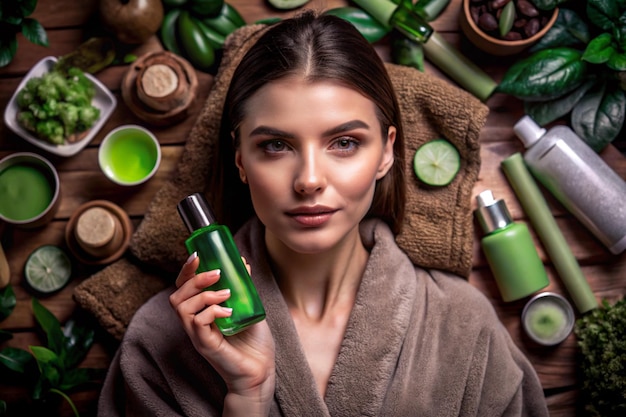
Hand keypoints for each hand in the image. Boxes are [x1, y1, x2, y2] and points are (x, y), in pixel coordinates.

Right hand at [170, 253, 274, 412]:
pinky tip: (229, 311)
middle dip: (193, 279)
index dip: (186, 271)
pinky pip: (197, 323)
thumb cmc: (254, 342)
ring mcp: (198, 335)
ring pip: (182, 308)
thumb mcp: (248, 307)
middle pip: (176, 296)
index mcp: (201, 312)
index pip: (183, 288)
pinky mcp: (205, 345)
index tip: (198, 256)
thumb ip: (243, 287)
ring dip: (203, 294)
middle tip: (216, 273)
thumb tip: (242, 262)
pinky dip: (212, 312)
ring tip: (226, 293)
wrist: (261, 371)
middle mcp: (194, 323)